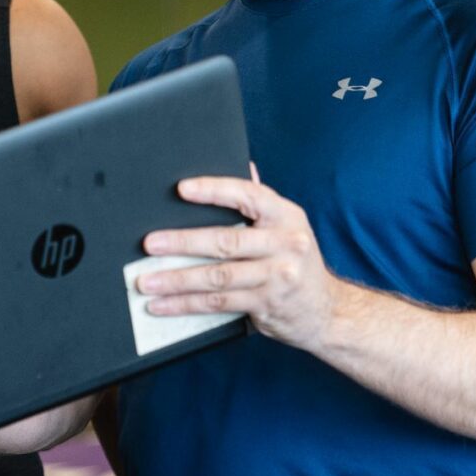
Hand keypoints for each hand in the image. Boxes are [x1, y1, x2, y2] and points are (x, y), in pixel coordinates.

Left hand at [136, 165, 339, 352]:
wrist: (328, 311)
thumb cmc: (295, 261)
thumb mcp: (287, 225)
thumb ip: (260, 202)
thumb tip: (243, 164)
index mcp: (286, 216)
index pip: (247, 195)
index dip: (213, 190)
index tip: (181, 189)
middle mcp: (285, 244)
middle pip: (225, 241)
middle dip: (182, 242)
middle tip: (149, 244)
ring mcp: (277, 277)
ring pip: (217, 277)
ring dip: (177, 279)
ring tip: (147, 281)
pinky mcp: (266, 304)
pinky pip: (218, 303)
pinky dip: (186, 304)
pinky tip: (163, 304)